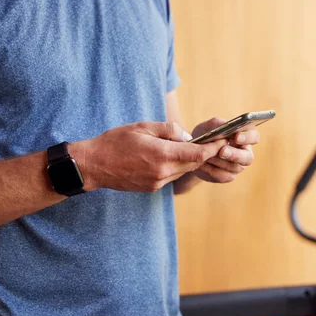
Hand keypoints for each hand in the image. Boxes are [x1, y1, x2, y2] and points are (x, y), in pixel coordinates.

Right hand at [72, 121, 226, 191]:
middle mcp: (163, 172)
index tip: (223, 140)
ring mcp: (157, 182)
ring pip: (184, 170)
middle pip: (194, 163)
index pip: (197, 153)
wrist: (93, 165)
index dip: (213, 148)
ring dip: (191, 160)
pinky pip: (172, 176)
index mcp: (162, 155)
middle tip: (215, 142)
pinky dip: (177, 167)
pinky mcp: (152, 188)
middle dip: (205, 153)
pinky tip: (174, 157)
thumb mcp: (142, 127)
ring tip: (195, 148)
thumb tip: (187, 136)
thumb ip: (168, 130)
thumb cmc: (115, 141)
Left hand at [190, 117, 259, 183]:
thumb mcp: (207, 127)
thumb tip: (224, 124)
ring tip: (207, 156)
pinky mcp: (229, 176)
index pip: (254, 137)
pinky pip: (224, 176)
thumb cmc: (205, 136)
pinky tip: (203, 164)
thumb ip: (216, 124)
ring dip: (220, 161)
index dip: (247, 138)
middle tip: (222, 151)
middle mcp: (245, 153)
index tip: (236, 137)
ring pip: (234, 167)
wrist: (195, 153)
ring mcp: (238, 166)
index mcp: (244, 138)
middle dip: (235, 154)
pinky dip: (212, 170)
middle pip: (248, 157)